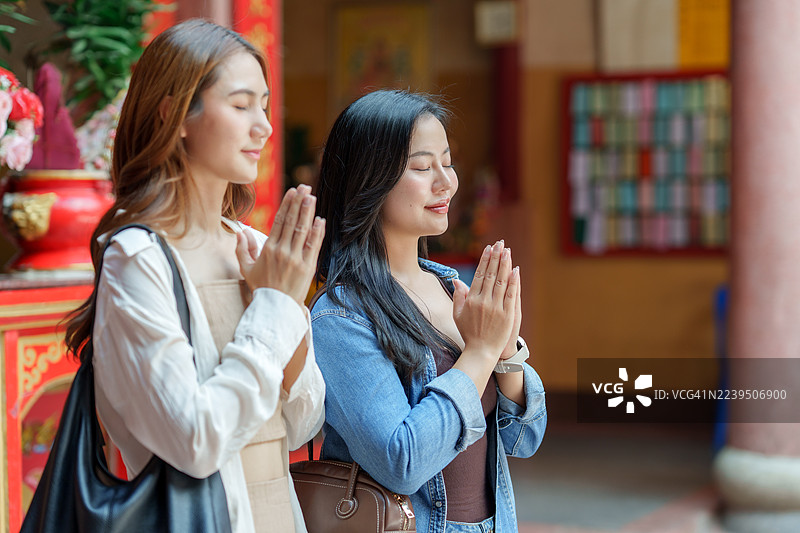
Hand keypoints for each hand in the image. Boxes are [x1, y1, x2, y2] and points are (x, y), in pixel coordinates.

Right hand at [236, 185, 324, 304]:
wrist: (276, 308)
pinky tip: (320, 220)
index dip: (287, 205)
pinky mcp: (307, 267)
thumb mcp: (247, 269)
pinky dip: (317, 232)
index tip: (292, 191)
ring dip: (308, 212)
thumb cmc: (262, 289)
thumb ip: (242, 249)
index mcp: (268, 249)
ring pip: (302, 231)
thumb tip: (241, 232)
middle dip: (299, 203)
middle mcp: (282, 251)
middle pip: (292, 221)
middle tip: (305, 187)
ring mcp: (296, 258)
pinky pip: (313, 246)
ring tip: (312, 197)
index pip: (279, 221)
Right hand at [452, 241, 517, 360]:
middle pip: (491, 275)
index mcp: (471, 300)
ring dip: (505, 265)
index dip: (485, 260)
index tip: (489, 248)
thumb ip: (458, 296)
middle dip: (496, 257)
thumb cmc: (469, 333)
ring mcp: (496, 308)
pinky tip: (515, 270)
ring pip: (501, 281)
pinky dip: (514, 281)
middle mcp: (483, 301)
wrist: (481, 352)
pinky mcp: (507, 314)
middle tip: (500, 243)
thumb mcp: (458, 314)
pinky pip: (511, 294)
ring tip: (507, 251)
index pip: (479, 275)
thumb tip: (456, 279)